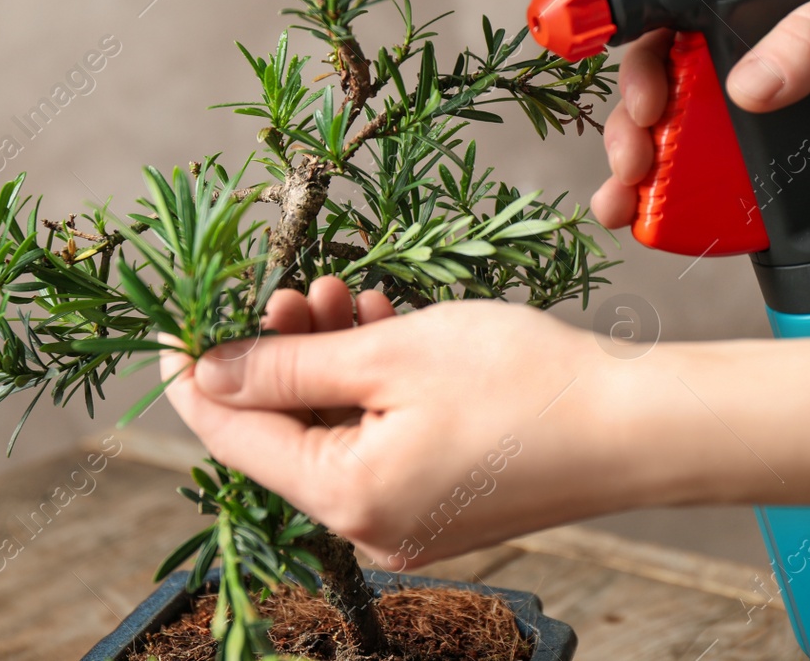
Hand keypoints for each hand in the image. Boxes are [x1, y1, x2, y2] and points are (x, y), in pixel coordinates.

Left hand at [166, 277, 626, 567]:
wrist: (637, 426)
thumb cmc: (524, 383)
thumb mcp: (391, 354)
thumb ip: (288, 366)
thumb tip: (205, 372)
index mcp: (345, 496)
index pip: (230, 434)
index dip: (193, 372)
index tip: (172, 317)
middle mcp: (367, 526)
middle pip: (284, 433)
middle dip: (277, 352)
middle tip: (292, 284)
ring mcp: (407, 522)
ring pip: (333, 431)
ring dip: (327, 360)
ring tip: (347, 292)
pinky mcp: (441, 504)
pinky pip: (378, 441)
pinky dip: (371, 387)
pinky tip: (384, 328)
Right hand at [591, 0, 809, 225]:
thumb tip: (749, 87)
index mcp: (760, 13)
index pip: (672, 29)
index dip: (641, 68)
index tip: (648, 104)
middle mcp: (753, 65)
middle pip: (662, 98)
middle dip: (631, 134)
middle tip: (634, 166)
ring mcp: (769, 124)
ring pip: (682, 151)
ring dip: (642, 181)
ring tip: (625, 207)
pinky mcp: (792, 175)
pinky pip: (729, 195)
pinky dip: (691, 215)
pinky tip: (667, 230)